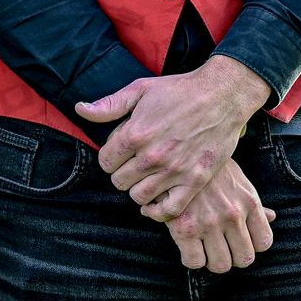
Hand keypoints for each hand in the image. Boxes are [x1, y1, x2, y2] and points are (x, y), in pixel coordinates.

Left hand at [75, 56, 269, 218]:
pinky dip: (158, 210)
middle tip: (132, 164)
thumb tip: (80, 110)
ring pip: (139, 197)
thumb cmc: (178, 90)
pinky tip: (157, 199)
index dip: (110, 157)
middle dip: (122, 173)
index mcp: (134, 133)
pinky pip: (168, 210)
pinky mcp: (194, 182)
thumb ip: (109, 105)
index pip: (105, 161)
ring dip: (138, 189)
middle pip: (119, 182)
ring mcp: (174, 171)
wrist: (220, 96)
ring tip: (145, 178)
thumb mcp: (140, 90)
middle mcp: (151, 156)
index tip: (119, 152)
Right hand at [164, 158, 274, 273]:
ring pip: (220, 265)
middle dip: (231, 255)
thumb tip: (272, 216)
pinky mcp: (184, 228)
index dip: (250, 245)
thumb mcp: (235, 177)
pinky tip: (187, 245)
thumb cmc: (206, 168)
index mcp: (248, 201)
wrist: (173, 151)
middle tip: (219, 245)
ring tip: (203, 247)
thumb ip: (253, 202)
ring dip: (211, 259)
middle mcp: (232, 214)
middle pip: (244, 258)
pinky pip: (195, 262)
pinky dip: (191, 258)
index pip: (263, 243)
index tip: (237, 240)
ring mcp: (209, 222)